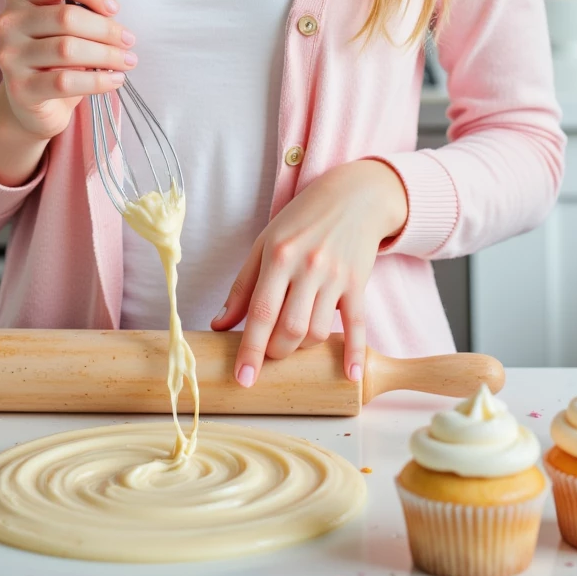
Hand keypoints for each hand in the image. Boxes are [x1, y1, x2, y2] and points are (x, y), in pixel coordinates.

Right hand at [0, 0, 134, 142]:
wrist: (31, 103)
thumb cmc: (55, 55)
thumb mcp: (75, 20)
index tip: (114, 8)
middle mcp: (9, 22)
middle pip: (67, 16)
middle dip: (107, 29)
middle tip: (128, 40)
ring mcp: (10, 56)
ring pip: (68, 49)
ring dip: (107, 55)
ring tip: (127, 61)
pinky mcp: (19, 89)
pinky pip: (65, 82)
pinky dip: (98, 81)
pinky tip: (115, 80)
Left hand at [211, 159, 407, 387]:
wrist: (352, 195)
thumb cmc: (302, 220)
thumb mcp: (265, 243)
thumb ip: (242, 286)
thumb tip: (218, 325)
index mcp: (278, 255)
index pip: (261, 311)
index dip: (251, 350)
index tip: (243, 379)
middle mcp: (307, 266)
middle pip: (290, 328)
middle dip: (276, 353)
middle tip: (269, 355)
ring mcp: (335, 276)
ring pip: (318, 331)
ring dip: (302, 350)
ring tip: (294, 344)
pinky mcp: (358, 283)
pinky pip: (356, 324)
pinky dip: (353, 352)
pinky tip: (349, 375)